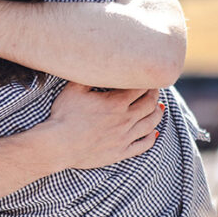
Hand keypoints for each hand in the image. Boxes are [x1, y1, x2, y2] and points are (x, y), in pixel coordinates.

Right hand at [46, 85, 162, 168]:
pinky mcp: (120, 153)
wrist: (59, 145)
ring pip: (150, 124)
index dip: (146, 81)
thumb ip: (89, 76)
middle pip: (149, 105)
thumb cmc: (64, 115)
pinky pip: (143, 146)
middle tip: (155, 90)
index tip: (147, 77)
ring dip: (157, 114)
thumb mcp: (74, 89)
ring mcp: (124, 137)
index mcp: (116, 102)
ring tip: (159, 108)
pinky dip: (152, 138)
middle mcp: (125, 119)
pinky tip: (155, 133)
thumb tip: (97, 63)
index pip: (140, 88)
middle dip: (154, 95)